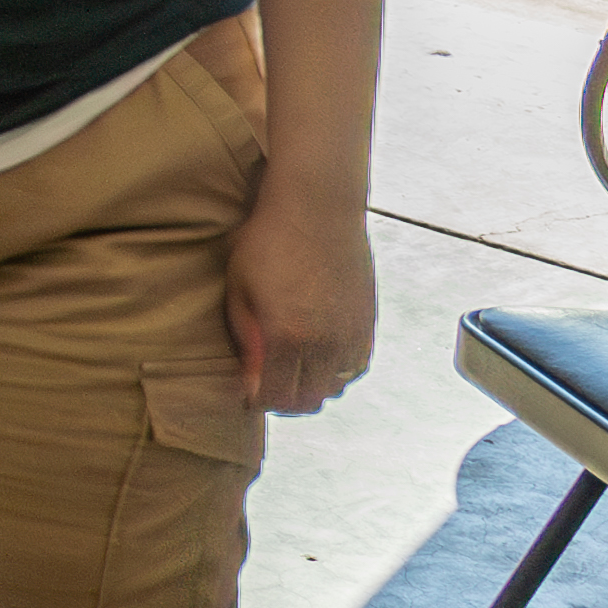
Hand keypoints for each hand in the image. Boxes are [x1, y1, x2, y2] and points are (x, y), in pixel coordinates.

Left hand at [223, 167, 376, 413]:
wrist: (317, 207)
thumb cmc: (268, 239)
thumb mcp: (240, 287)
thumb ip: (244, 337)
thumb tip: (248, 379)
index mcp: (286, 336)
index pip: (275, 397)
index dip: (257, 400)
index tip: (247, 391)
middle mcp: (324, 343)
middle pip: (307, 400)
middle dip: (284, 400)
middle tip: (267, 385)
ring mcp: (350, 334)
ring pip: (334, 386)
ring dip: (311, 386)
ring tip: (291, 370)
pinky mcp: (367, 322)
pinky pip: (355, 366)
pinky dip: (336, 371)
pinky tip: (318, 355)